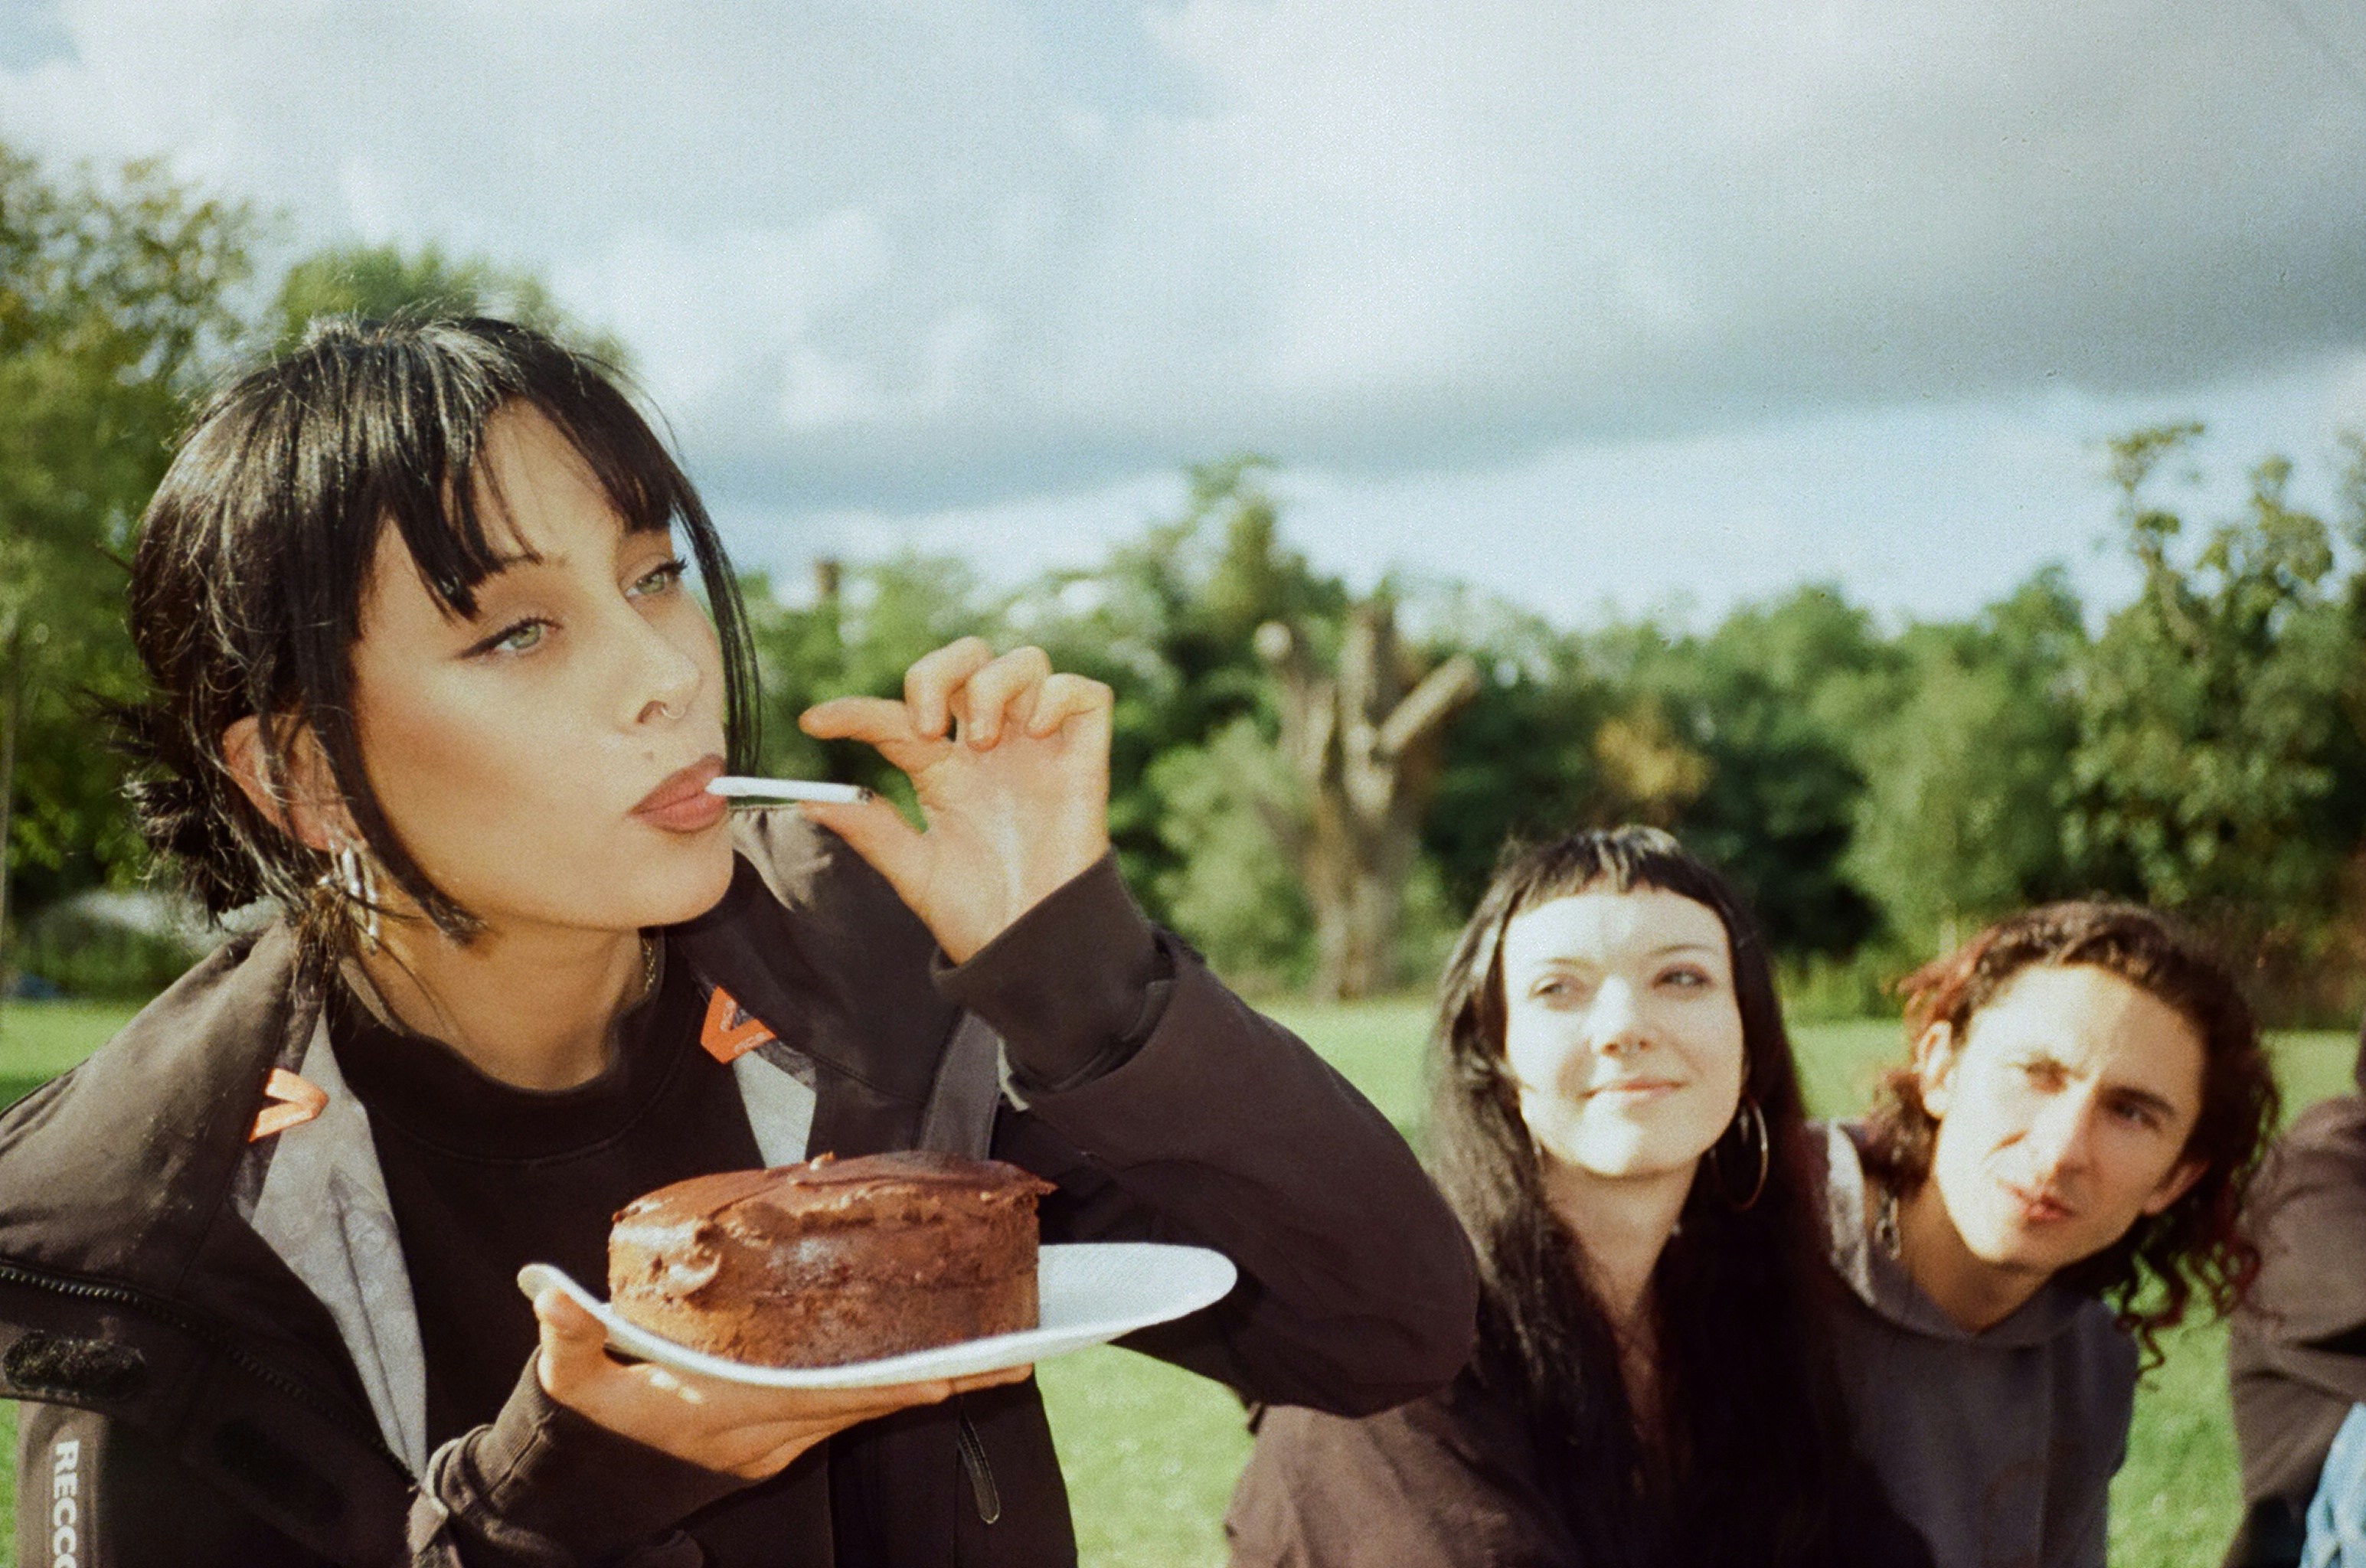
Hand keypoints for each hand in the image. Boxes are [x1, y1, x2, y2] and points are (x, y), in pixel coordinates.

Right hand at [534, 1288, 1030, 1478]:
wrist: (593, 1485)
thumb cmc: (594, 1421)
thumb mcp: (572, 1381)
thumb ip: (570, 1336)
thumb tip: (551, 1293)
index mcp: (727, 1412)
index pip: (820, 1398)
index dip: (883, 1385)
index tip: (942, 1374)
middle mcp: (765, 1432)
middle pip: (867, 1406)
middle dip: (939, 1383)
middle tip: (1012, 1361)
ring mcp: (778, 1440)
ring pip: (867, 1408)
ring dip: (928, 1385)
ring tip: (998, 1360)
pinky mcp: (782, 1439)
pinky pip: (849, 1409)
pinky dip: (891, 1387)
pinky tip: (936, 1368)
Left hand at [798, 638, 1112, 961]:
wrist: (1035, 951)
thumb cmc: (978, 916)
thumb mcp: (915, 872)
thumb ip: (871, 829)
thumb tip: (807, 800)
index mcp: (944, 770)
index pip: (895, 717)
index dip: (852, 711)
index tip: (813, 724)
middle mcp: (991, 748)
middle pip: (969, 657)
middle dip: (938, 671)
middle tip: (928, 728)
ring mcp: (1039, 749)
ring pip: (1025, 661)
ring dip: (993, 686)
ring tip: (985, 741)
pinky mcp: (1084, 762)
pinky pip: (1085, 693)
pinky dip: (1057, 696)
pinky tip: (1035, 734)